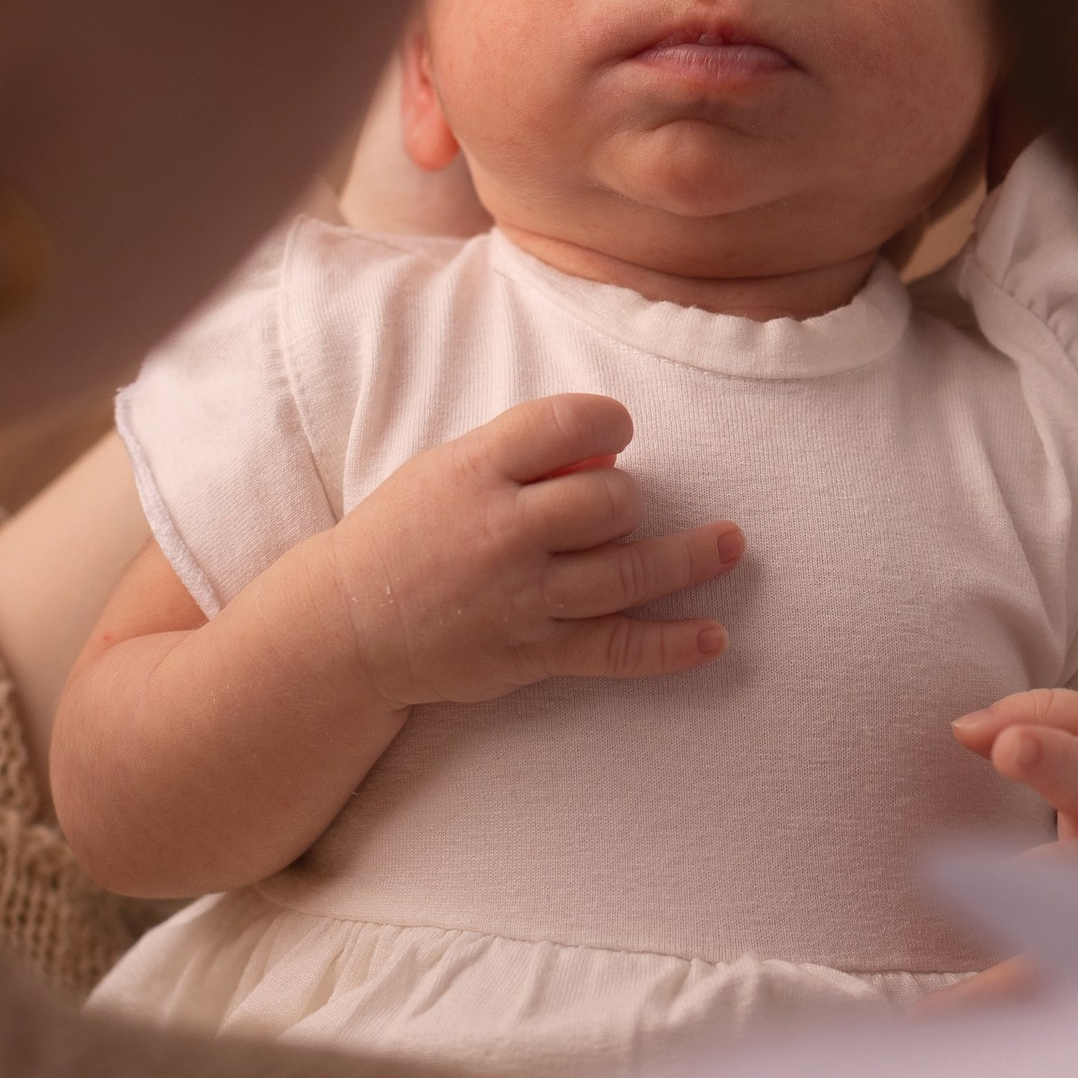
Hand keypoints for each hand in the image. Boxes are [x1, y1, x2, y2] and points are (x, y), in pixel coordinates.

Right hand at [331, 394, 741, 711]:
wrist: (346, 628)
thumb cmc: (407, 535)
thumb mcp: (447, 471)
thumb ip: (521, 455)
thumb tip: (609, 454)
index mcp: (475, 471)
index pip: (568, 423)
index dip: (611, 422)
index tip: (618, 432)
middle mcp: (502, 532)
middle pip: (609, 500)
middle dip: (626, 499)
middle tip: (611, 508)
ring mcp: (521, 599)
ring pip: (626, 572)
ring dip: (689, 558)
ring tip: (731, 544)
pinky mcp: (533, 655)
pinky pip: (616, 649)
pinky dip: (670, 646)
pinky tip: (715, 637)